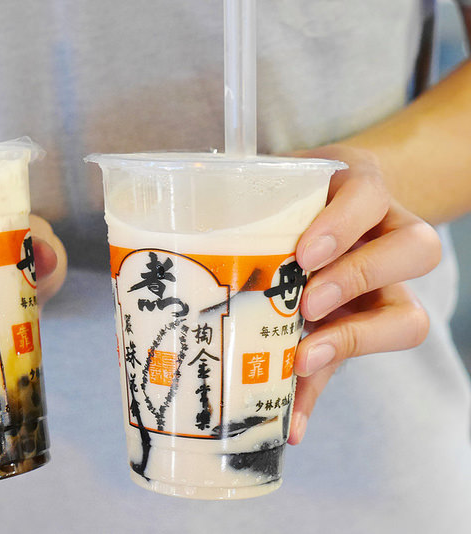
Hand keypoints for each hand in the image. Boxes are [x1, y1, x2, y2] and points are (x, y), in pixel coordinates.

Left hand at [287, 144, 440, 444]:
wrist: (323, 216)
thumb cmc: (295, 211)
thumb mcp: (279, 215)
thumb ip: (259, 242)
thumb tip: (208, 277)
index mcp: (360, 196)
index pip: (368, 198)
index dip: (342, 227)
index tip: (303, 257)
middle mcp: (388, 240)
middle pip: (417, 250)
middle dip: (358, 279)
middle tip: (306, 302)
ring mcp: (384, 289)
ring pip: (412, 314)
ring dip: (358, 337)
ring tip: (305, 352)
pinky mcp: (361, 329)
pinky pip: (348, 369)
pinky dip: (315, 397)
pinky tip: (291, 424)